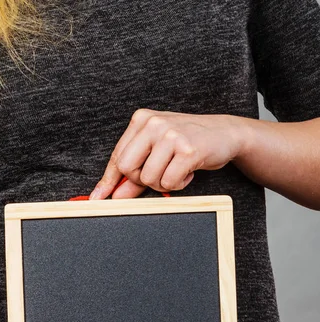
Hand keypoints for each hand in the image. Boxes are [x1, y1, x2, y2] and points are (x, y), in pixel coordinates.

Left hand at [89, 108, 246, 198]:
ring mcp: (171, 135)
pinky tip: (188, 171)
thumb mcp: (157, 153)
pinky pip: (169, 182)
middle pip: (126, 168)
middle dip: (139, 181)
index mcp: (141, 120)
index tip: (97, 198)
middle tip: (158, 175)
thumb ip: (134, 174)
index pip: (117, 157)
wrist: (226, 133)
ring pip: (148, 178)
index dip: (108, 181)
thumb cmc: (187, 142)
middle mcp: (153, 123)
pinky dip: (178, 184)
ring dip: (162, 183)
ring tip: (176, 170)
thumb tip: (115, 196)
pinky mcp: (188, 149)